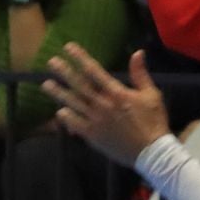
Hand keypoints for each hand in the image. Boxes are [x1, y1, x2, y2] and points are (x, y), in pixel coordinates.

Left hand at [47, 46, 173, 166]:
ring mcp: (95, 120)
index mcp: (117, 93)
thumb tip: (137, 52)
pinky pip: (75, 124)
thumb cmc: (153, 120)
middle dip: (64, 72)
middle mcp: (102, 104)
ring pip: (73, 103)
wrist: (151, 151)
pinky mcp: (93, 135)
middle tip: (51, 62)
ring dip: (59, 93)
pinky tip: (59, 111)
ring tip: (46, 84)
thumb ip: (140, 74)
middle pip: (79, 85)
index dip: (81, 58)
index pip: (94, 71)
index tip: (69, 48)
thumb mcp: (151, 94)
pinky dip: (66, 117)